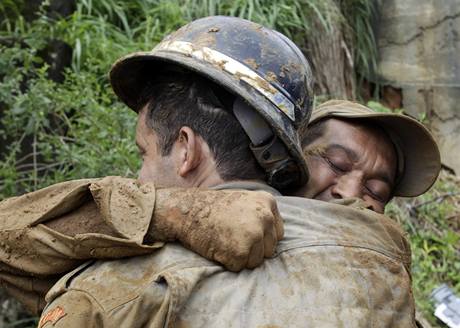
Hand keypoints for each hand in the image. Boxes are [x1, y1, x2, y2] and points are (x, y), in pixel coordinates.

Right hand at [151, 188, 282, 271]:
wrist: (186, 209)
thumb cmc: (212, 207)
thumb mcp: (244, 201)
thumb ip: (262, 216)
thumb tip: (274, 239)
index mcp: (267, 202)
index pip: (276, 234)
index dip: (259, 238)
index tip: (241, 232)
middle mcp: (265, 217)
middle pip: (269, 250)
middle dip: (251, 249)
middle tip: (230, 236)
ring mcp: (254, 234)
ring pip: (256, 261)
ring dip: (240, 257)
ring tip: (224, 240)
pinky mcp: (241, 251)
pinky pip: (239, 267)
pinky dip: (227, 262)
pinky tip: (217, 246)